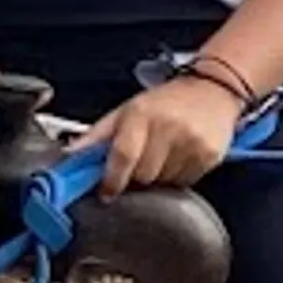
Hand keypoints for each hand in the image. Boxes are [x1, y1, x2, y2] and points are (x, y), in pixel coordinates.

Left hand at [89, 77, 236, 193]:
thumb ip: (97, 136)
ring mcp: (191, 143)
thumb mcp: (127, 110)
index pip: (123, 155)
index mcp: (142, 114)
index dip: (112, 180)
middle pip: (142, 175)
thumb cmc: (166, 101)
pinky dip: (177, 176)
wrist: (213, 90)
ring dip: (158, 176)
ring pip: (163, 183)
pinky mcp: (209, 156)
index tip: (107, 192)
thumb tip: (69, 156)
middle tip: (141, 161)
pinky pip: (184, 182)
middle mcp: (168, 127)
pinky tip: (179, 156)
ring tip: (163, 154)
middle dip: (136, 176)